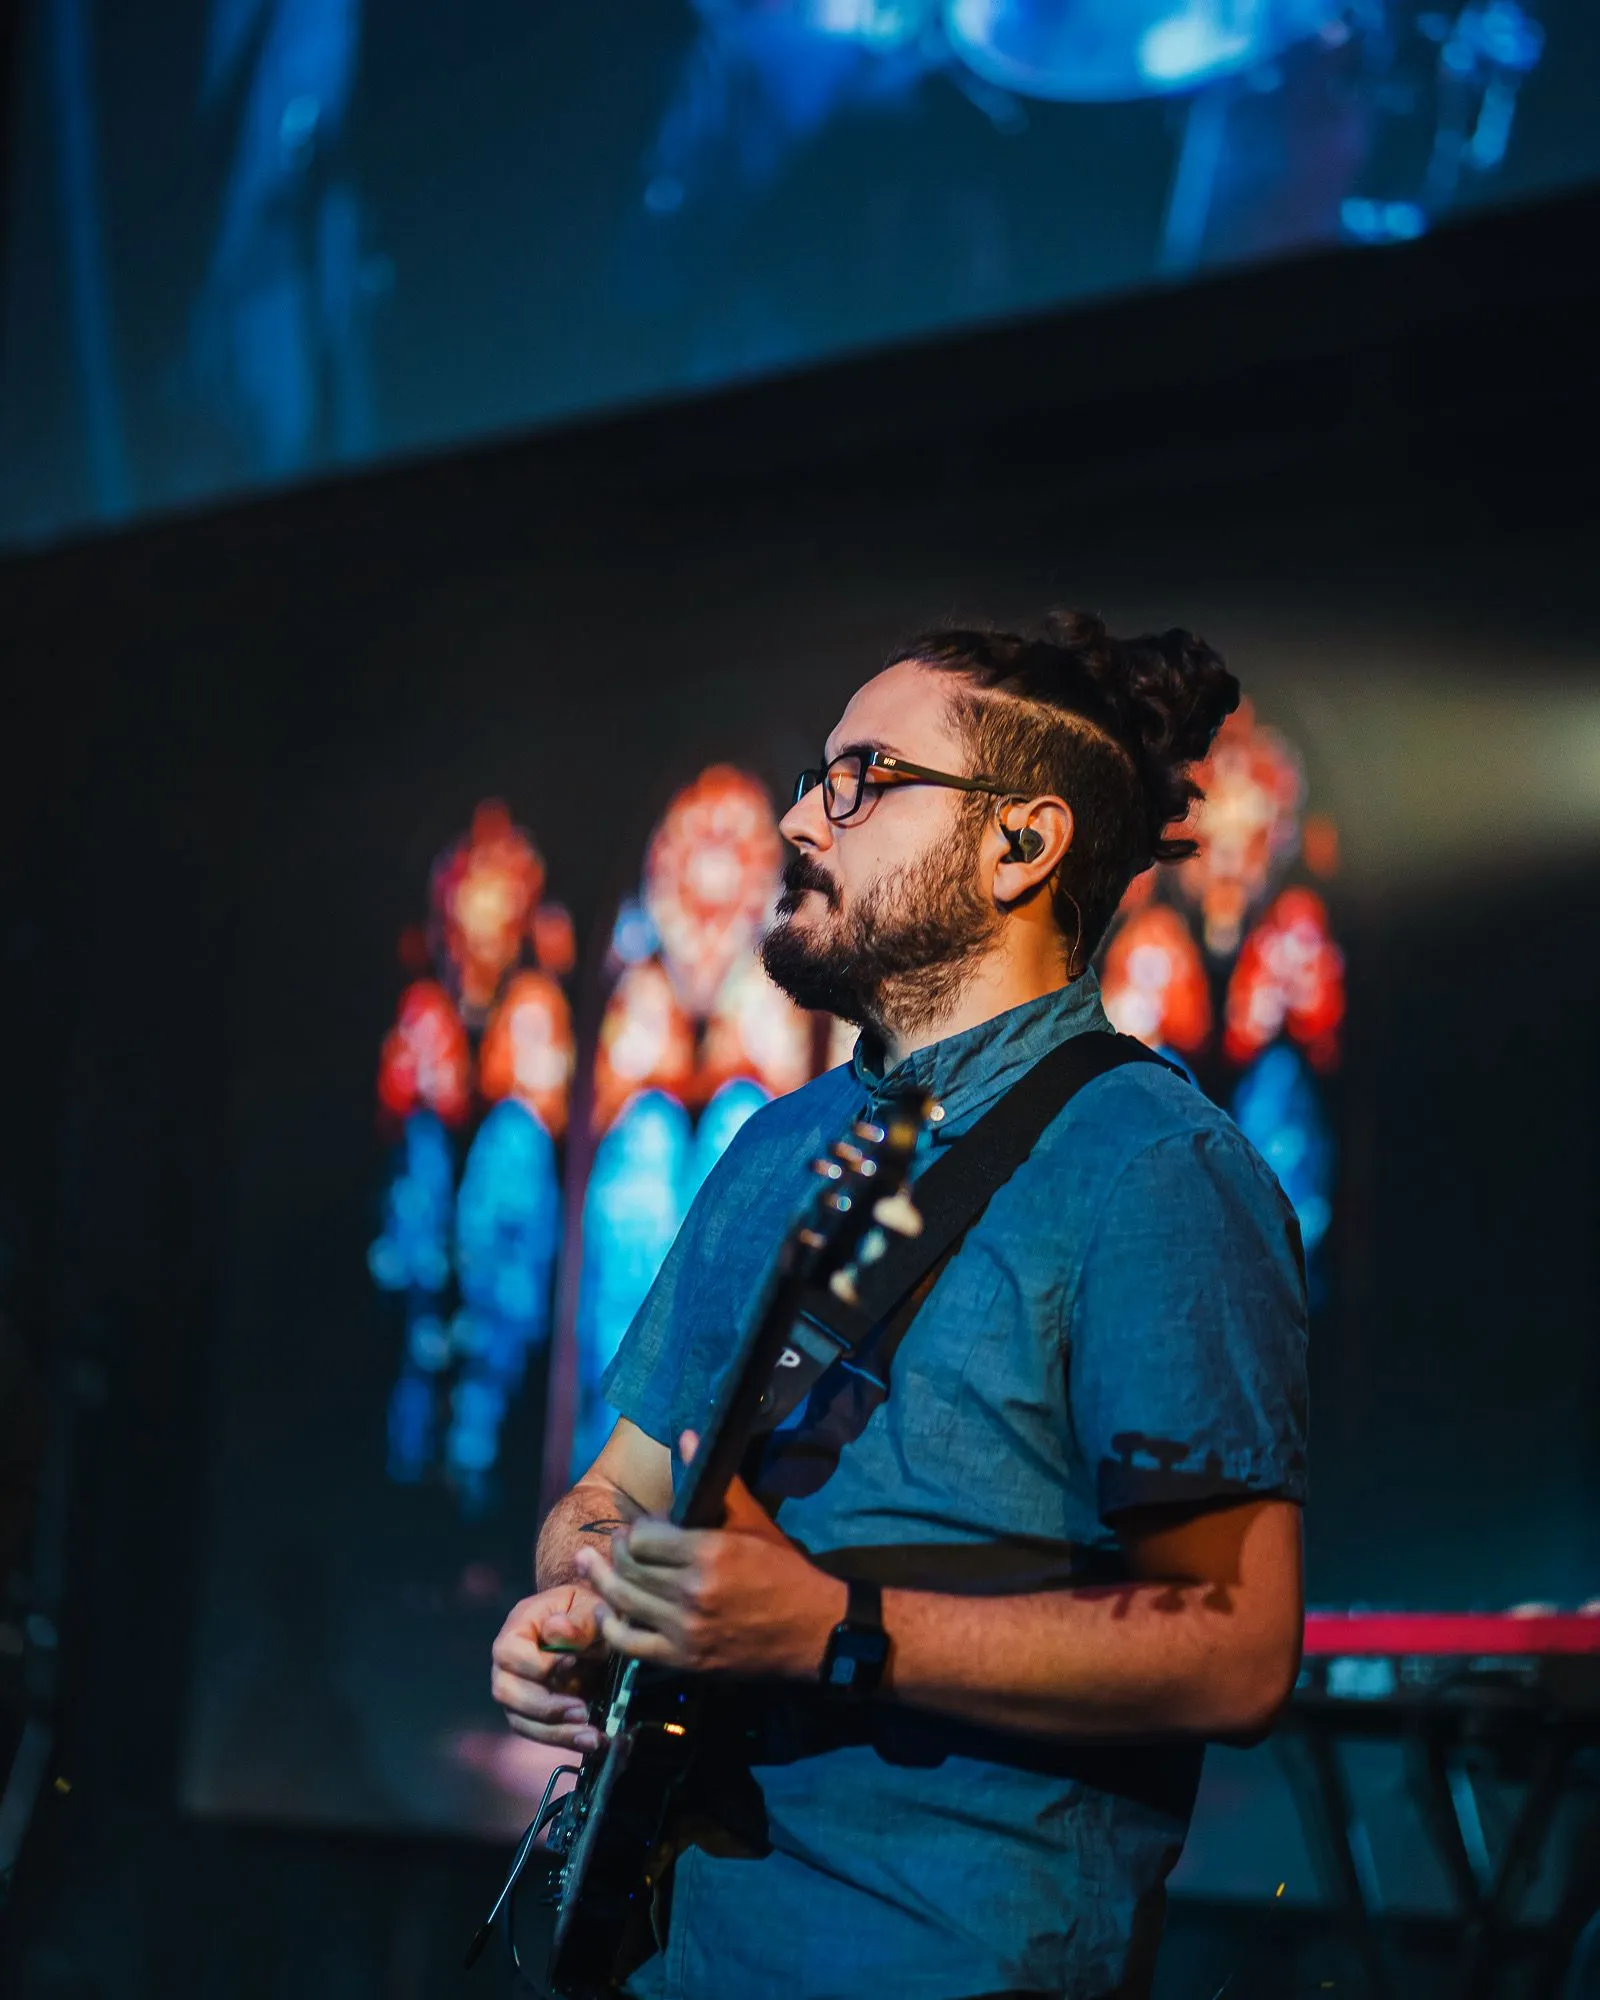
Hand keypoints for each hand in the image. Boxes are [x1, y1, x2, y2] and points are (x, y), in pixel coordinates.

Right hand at [491, 1582, 609, 1753]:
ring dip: (557, 1732)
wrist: (593, 1626)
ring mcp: (517, 1690)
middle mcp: (508, 1662)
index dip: (538, 1664)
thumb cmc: (587, 1610)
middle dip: (545, 1707)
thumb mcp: (590, 1605)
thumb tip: (557, 1632)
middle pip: (506, 1692)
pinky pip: (538, 1732)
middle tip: (582, 1711)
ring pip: (521, 1721)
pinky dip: (565, 1740)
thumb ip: (579, 1620)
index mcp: (518, 1627)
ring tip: (592, 1737)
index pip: (509, 1652)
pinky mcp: (532, 1712)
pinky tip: (594, 1740)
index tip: (573, 1662)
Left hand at [575, 1432, 845, 1679]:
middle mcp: (692, 1591)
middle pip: (629, 1568)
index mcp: (708, 1552)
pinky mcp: (684, 1658)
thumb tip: (685, 1437)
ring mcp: (686, 1628)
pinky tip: (607, 1611)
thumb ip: (717, 1481)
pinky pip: (631, 1644)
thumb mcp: (752, 1520)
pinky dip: (612, 1626)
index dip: (638, 1529)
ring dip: (603, 1582)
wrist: (812, 1628)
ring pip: (624, 1602)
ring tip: (589, 1565)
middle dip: (618, 1551)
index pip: (643, 1537)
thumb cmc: (782, 1569)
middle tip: (618, 1543)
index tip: (644, 1527)